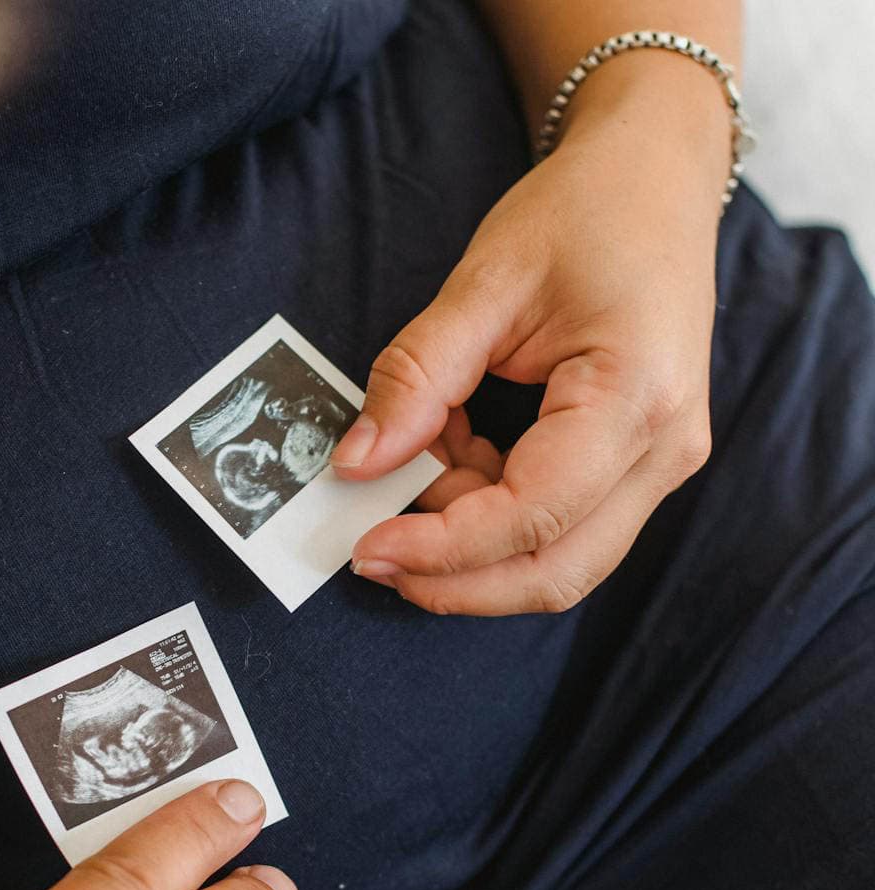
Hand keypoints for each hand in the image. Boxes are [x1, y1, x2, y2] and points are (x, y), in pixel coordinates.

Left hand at [333, 58, 727, 615]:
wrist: (656, 179)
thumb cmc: (585, 212)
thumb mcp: (484, 282)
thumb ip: (416, 378)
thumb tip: (354, 465)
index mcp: (638, 396)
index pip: (531, 516)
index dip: (442, 548)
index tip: (366, 545)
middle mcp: (666, 449)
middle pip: (555, 571)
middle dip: (454, 580)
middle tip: (372, 553)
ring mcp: (659, 465)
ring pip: (556, 560)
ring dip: (469, 543)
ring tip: (417, 464)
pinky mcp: (634, 467)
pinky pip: (557, 526)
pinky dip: (488, 513)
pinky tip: (453, 455)